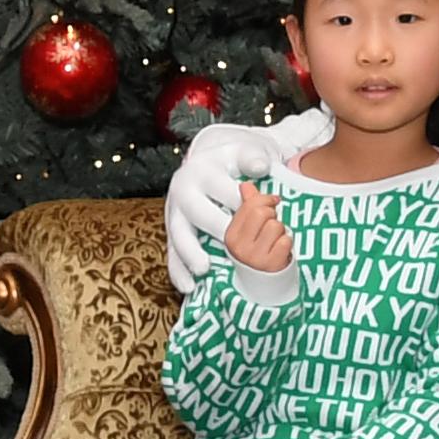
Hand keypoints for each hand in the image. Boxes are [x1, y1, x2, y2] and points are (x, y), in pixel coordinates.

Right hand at [165, 107, 331, 290]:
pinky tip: (189, 287)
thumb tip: (260, 167)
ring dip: (190, 253)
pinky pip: (172, 254)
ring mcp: (175, 213)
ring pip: (179, 235)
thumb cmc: (232, 162)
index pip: (224, 188)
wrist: (207, 164)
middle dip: (218, 228)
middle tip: (237, 245)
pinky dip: (178, 271)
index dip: (245, 203)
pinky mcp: (173, 232)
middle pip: (199, 212)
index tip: (267, 213)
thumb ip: (252, 156)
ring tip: (205, 269)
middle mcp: (183, 191)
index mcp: (202, 170)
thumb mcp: (243, 151)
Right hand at [224, 182, 291, 273]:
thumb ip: (247, 206)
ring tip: (275, 241)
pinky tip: (281, 250)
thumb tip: (246, 186)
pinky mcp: (271, 265)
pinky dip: (287, 243)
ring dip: (281, 231)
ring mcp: (254, 257)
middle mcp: (239, 247)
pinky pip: (286, 240)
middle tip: (272, 224)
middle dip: (272, 215)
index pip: (248, 205)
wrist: (263, 287)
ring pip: (276, 226)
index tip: (272, 202)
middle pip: (262, 212)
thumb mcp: (247, 230)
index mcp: (230, 235)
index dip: (264, 199)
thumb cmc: (256, 252)